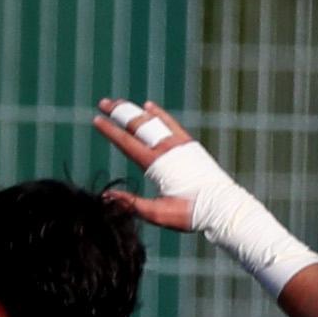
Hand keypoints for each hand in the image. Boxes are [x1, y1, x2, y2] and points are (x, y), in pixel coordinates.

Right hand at [91, 99, 201, 231]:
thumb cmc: (189, 213)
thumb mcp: (157, 214)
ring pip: (152, 120)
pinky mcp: (188, 145)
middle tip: (103, 103)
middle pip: (138, 124)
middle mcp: (167, 149)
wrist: (221, 205)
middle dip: (118, 112)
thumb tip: (106, 196)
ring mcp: (178, 144)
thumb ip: (131, 203)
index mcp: (156, 164)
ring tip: (119, 103)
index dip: (110, 130)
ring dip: (134, 110)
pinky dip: (157, 113)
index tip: (96, 120)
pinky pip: (169, 123)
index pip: (127, 142)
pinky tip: (148, 106)